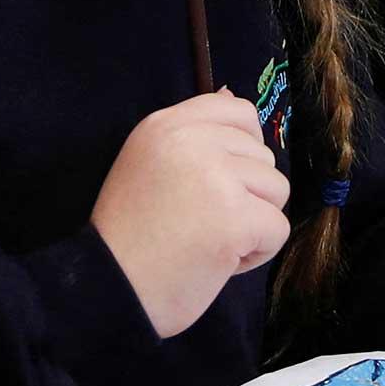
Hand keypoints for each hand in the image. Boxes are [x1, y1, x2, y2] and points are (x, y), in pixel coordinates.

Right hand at [89, 90, 290, 338]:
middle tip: (198, 223)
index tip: (218, 181)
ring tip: (208, 240)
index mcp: (165, 124)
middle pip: (262, 156)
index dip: (242, 148)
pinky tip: (218, 261)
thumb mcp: (149, 164)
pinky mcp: (235, 216)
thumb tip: (234, 95)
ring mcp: (216, 176)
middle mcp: (191, 140)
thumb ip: (193, 135)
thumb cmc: (129, 236)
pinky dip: (256, 252)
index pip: (238, 111)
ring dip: (253, 222)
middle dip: (244, 194)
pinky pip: (277, 228)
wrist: (107, 290)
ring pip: (276, 189)